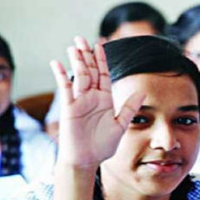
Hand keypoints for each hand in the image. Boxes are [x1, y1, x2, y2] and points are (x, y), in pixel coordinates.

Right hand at [51, 37, 144, 168]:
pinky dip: (61, 75)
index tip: (100, 44)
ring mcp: (79, 102)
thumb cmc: (102, 146)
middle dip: (86, 54)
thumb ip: (129, 108)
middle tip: (82, 38)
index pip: (103, 74)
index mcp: (104, 99)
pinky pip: (65, 88)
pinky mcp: (69, 108)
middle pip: (90, 71)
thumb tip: (143, 92)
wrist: (87, 161)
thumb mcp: (120, 125)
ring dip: (77, 60)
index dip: (101, 59)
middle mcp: (91, 97)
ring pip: (78, 76)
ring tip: (74, 45)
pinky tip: (57, 63)